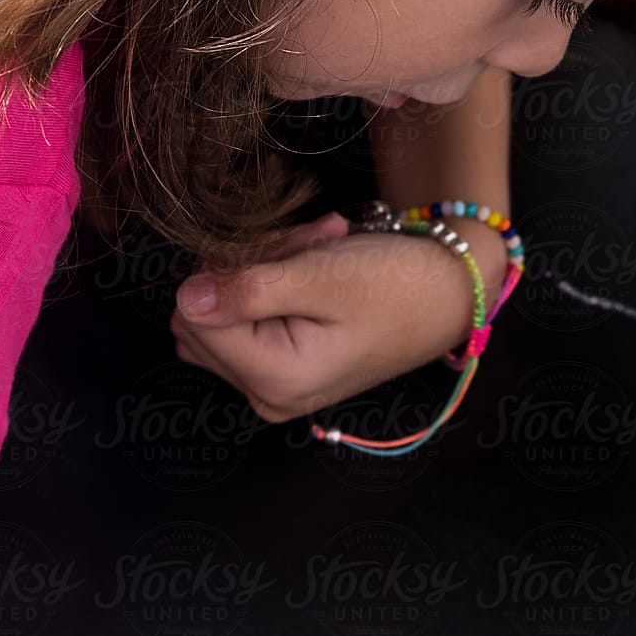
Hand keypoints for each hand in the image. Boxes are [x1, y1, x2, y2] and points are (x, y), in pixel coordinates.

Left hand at [170, 212, 501, 423]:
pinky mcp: (280, 369)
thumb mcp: (322, 278)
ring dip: (262, 267)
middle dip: (249, 266)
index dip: (235, 266)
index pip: (197, 314)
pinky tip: (314, 265)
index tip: (294, 241)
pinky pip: (244, 317)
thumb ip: (248, 290)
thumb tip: (186, 297)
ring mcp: (271, 386)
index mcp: (274, 379)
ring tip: (319, 249)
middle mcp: (265, 394)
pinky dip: (272, 282)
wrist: (449, 294)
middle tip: (311, 241)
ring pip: (221, 309)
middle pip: (204, 315)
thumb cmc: (397, 285)